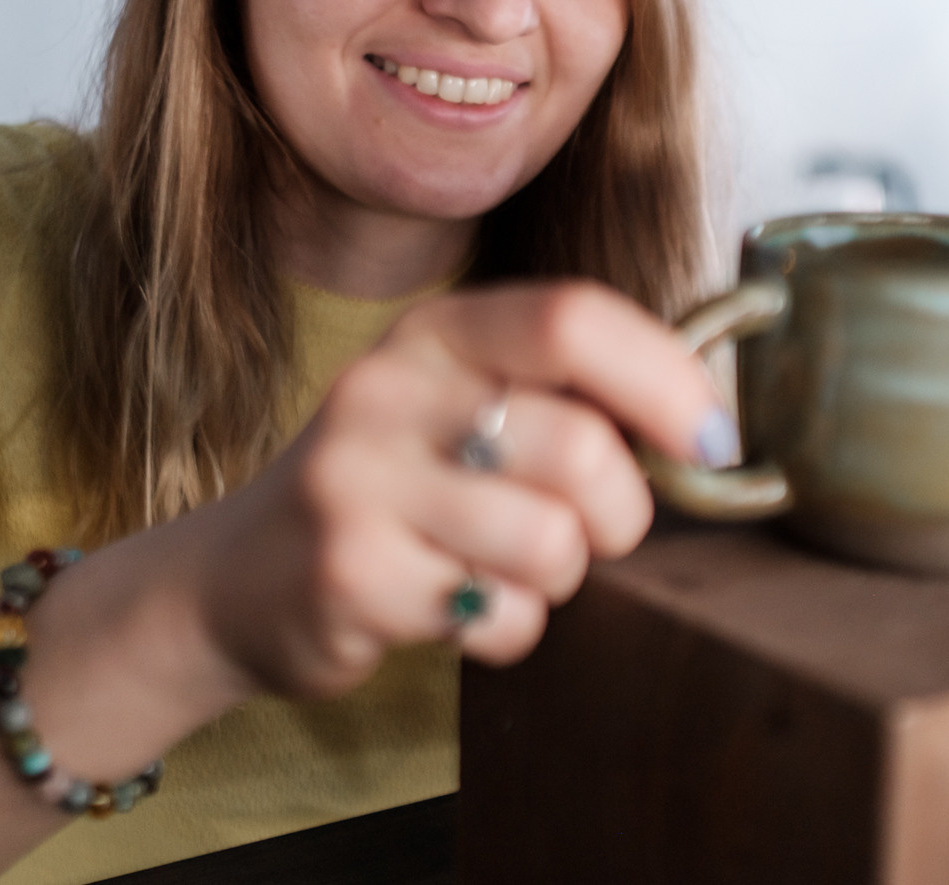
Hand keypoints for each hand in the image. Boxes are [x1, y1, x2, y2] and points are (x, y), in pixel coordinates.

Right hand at [194, 279, 726, 698]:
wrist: (237, 580)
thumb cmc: (393, 488)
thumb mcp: (459, 406)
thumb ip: (565, 396)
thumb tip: (704, 421)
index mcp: (436, 334)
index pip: (574, 320)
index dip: (665, 380)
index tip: (711, 439)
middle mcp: (388, 392)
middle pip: (581, 446)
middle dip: (621, 512)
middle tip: (594, 532)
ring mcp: (360, 483)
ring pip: (550, 542)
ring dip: (559, 577)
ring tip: (510, 569)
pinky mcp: (350, 577)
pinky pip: (501, 616)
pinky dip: (509, 628)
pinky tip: (459, 607)